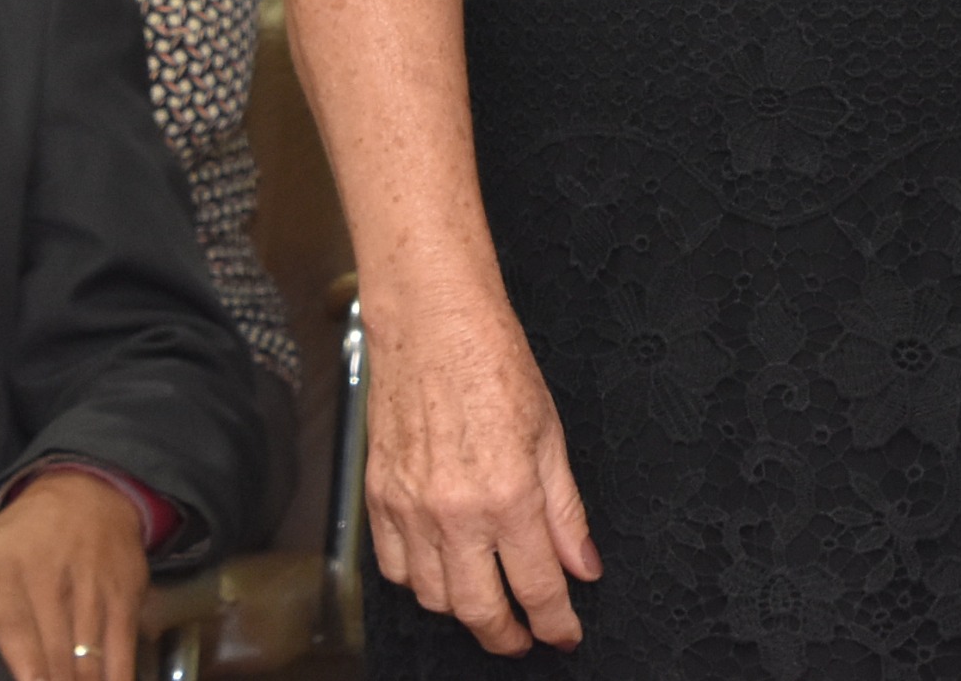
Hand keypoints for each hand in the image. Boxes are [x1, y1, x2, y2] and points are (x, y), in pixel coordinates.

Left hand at [0, 469, 150, 680]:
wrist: (89, 491)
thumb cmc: (17, 537)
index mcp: (4, 574)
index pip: (15, 630)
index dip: (26, 669)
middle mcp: (50, 580)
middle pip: (55, 654)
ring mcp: (92, 589)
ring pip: (91, 657)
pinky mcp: (125, 596)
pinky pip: (124, 650)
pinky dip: (117, 678)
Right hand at [366, 290, 600, 654]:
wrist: (431, 322)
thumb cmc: (493, 364)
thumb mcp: (550, 436)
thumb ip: (566, 511)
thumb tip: (583, 566)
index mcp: (508, 495)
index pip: (537, 587)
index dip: (555, 623)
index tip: (564, 635)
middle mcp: (454, 512)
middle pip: (479, 610)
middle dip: (506, 636)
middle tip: (524, 637)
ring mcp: (409, 509)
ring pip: (433, 598)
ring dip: (463, 610)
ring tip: (486, 600)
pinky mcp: (377, 497)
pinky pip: (393, 568)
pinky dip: (418, 582)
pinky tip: (441, 570)